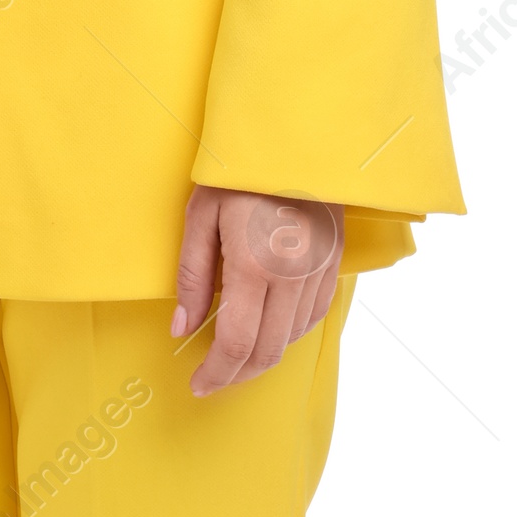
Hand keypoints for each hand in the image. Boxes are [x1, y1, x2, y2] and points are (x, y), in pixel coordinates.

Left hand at [172, 186, 343, 395]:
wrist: (296, 132)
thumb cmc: (238, 167)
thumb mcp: (201, 214)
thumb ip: (193, 277)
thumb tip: (182, 329)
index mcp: (254, 264)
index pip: (237, 344)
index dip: (216, 373)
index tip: (198, 384)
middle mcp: (293, 276)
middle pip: (268, 351)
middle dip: (237, 374)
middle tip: (212, 378)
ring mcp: (318, 270)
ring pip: (292, 338)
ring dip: (263, 356)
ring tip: (235, 353)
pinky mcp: (334, 261)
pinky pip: (314, 316)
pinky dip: (289, 332)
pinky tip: (269, 326)